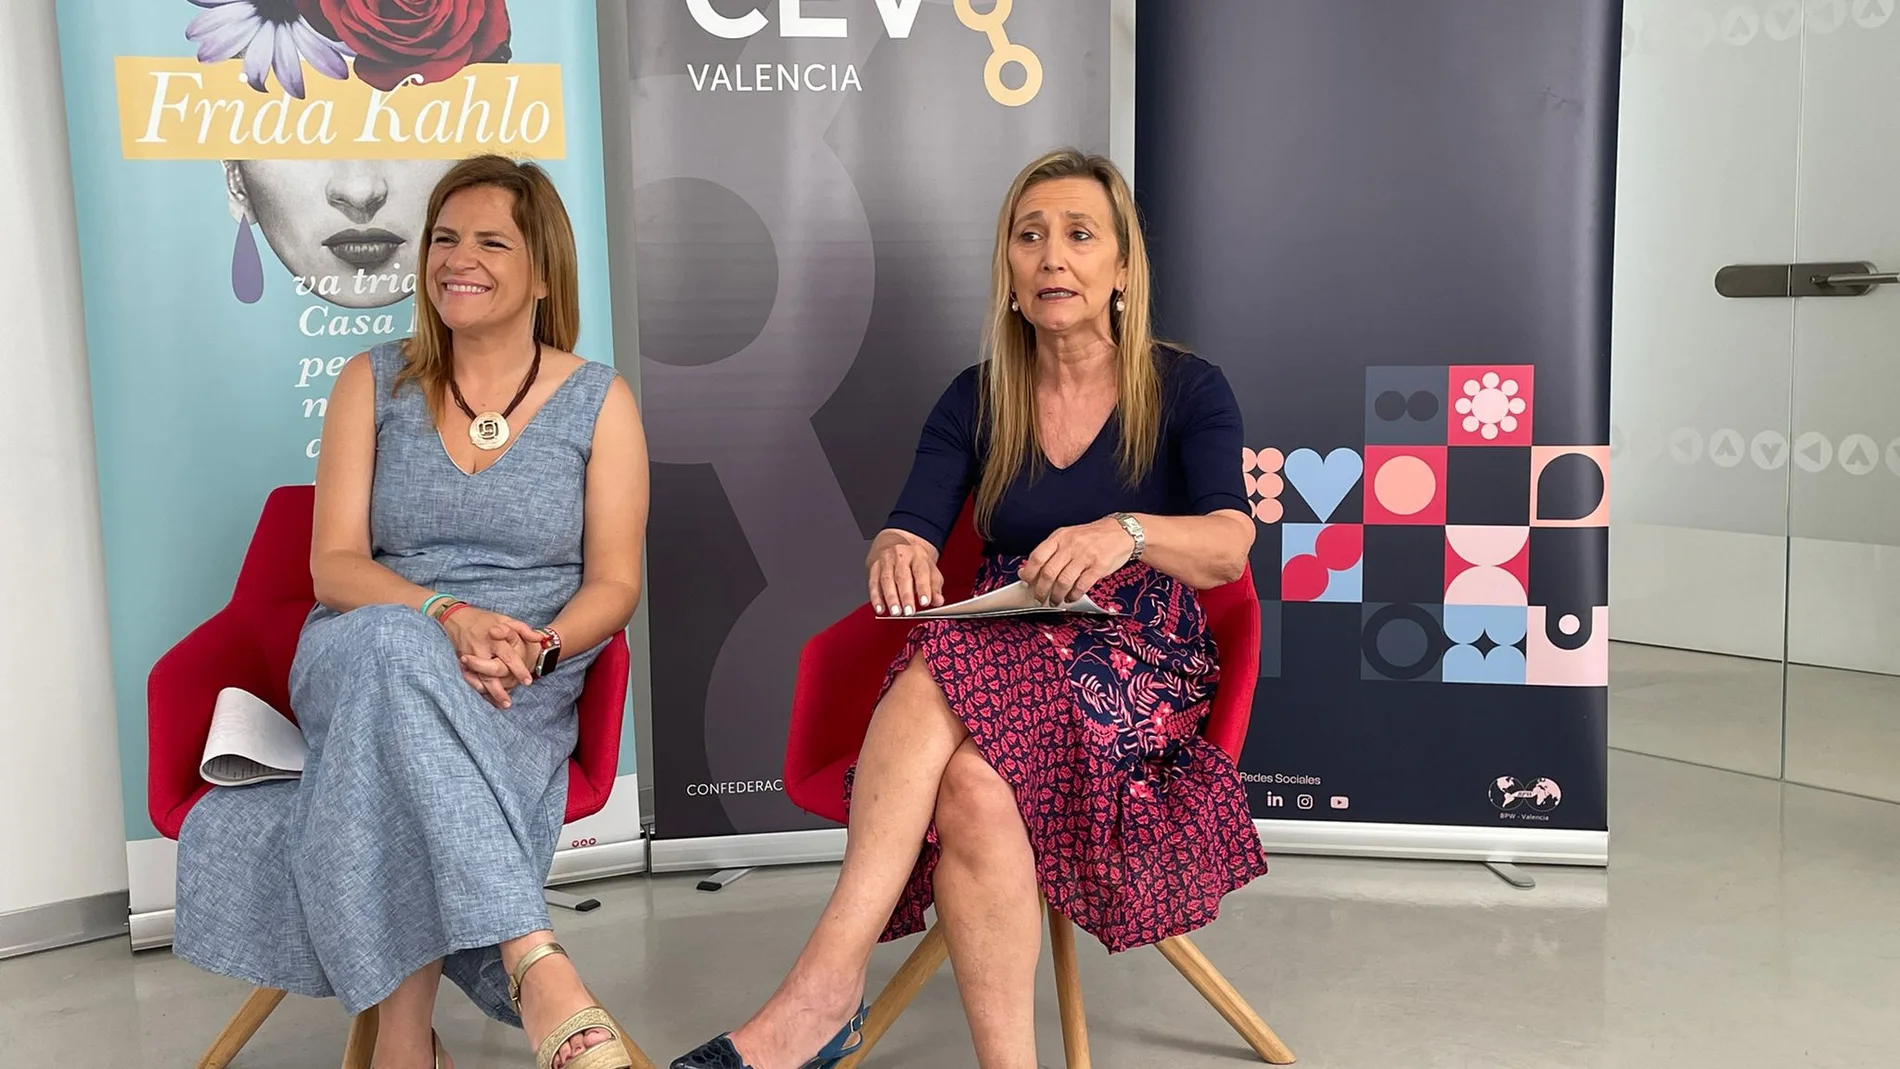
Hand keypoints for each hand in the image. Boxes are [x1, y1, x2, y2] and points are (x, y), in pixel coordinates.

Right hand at [440, 607, 540, 708]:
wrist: (456, 617)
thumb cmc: (485, 619)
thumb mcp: (505, 619)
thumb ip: (523, 629)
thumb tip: (540, 639)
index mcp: (494, 638)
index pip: (509, 657)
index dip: (518, 670)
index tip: (528, 682)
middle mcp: (481, 648)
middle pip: (493, 671)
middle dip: (501, 688)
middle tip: (510, 702)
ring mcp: (469, 656)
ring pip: (481, 678)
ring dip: (491, 693)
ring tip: (502, 705)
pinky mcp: (460, 662)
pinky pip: (470, 679)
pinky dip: (478, 689)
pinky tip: (487, 699)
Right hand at [868, 536, 943, 616]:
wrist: (897, 542)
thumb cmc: (915, 560)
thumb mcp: (930, 569)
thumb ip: (935, 586)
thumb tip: (938, 601)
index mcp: (918, 556)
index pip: (921, 572)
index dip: (923, 588)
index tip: (925, 602)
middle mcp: (901, 556)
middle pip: (902, 576)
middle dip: (906, 595)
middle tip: (909, 611)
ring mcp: (885, 560)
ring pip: (887, 579)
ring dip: (891, 598)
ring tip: (896, 612)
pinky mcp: (874, 567)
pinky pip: (873, 583)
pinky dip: (876, 597)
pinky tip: (880, 608)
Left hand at [1020, 516, 1136, 604]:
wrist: (1120, 532)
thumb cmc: (1091, 537)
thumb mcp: (1067, 538)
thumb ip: (1049, 553)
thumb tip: (1027, 571)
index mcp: (1059, 537)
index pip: (1037, 556)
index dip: (1029, 573)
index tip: (1027, 583)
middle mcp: (1071, 545)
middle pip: (1049, 572)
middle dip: (1041, 590)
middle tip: (1040, 598)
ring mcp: (1085, 555)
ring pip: (1064, 581)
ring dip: (1057, 596)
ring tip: (1056, 601)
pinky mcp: (1098, 566)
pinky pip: (1082, 585)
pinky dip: (1073, 595)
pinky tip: (1071, 597)